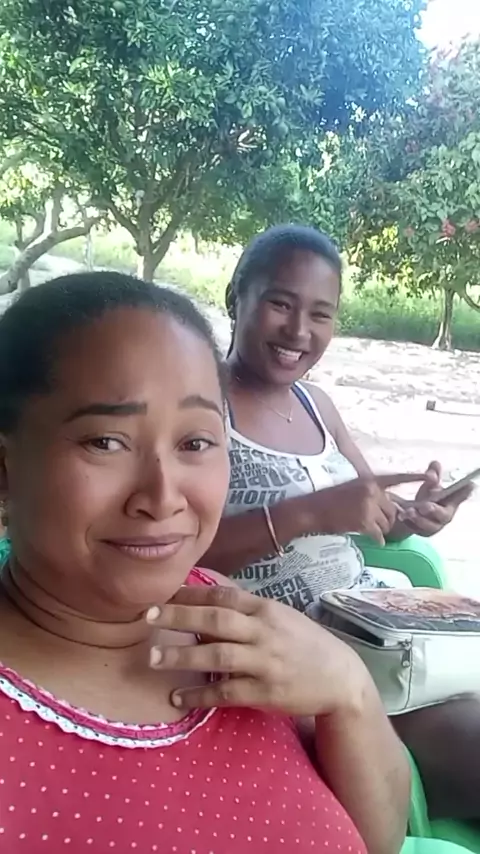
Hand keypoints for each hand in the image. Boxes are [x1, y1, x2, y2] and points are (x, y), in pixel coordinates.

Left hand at [147, 584, 369, 715]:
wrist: (341, 678)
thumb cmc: (304, 643)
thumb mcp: (279, 617)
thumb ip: (245, 610)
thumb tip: (203, 599)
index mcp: (266, 609)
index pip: (223, 596)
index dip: (190, 594)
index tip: (162, 594)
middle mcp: (264, 632)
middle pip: (215, 620)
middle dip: (179, 617)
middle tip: (147, 616)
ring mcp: (266, 662)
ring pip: (218, 656)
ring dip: (183, 656)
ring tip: (154, 658)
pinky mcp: (266, 693)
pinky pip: (227, 692)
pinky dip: (201, 695)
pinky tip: (178, 698)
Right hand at [310, 473, 426, 544]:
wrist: (312, 510)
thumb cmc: (329, 500)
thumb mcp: (352, 488)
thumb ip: (371, 494)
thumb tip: (387, 507)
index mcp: (370, 481)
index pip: (396, 478)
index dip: (414, 478)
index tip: (430, 477)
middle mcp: (372, 491)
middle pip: (393, 510)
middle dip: (387, 519)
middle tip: (372, 523)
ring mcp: (368, 506)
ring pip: (388, 523)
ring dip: (380, 529)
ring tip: (365, 528)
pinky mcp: (364, 522)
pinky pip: (379, 535)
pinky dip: (377, 539)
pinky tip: (371, 540)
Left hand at [398, 461, 472, 536]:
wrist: (413, 512)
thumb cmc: (427, 496)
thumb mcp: (430, 484)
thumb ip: (433, 474)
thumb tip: (435, 464)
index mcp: (451, 502)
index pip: (459, 497)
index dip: (464, 492)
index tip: (468, 484)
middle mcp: (445, 516)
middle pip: (444, 515)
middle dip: (435, 510)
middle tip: (425, 506)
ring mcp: (434, 526)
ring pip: (429, 525)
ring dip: (419, 518)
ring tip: (409, 511)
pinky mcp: (422, 532)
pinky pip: (416, 529)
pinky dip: (409, 522)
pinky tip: (401, 516)